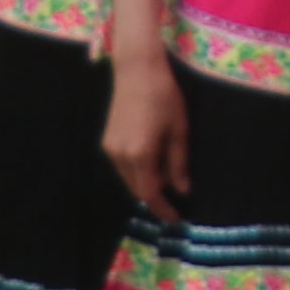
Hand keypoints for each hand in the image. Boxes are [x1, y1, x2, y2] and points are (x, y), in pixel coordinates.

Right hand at [102, 53, 189, 214]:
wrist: (137, 70)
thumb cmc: (165, 96)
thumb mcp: (179, 130)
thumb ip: (179, 163)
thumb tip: (183, 191)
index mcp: (140, 155)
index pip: (150, 194)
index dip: (162, 210)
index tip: (175, 219)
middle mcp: (120, 156)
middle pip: (137, 189)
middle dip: (154, 197)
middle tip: (174, 202)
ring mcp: (110, 149)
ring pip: (128, 178)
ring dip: (145, 184)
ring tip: (165, 181)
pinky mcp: (107, 141)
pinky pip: (122, 166)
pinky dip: (136, 171)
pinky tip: (150, 163)